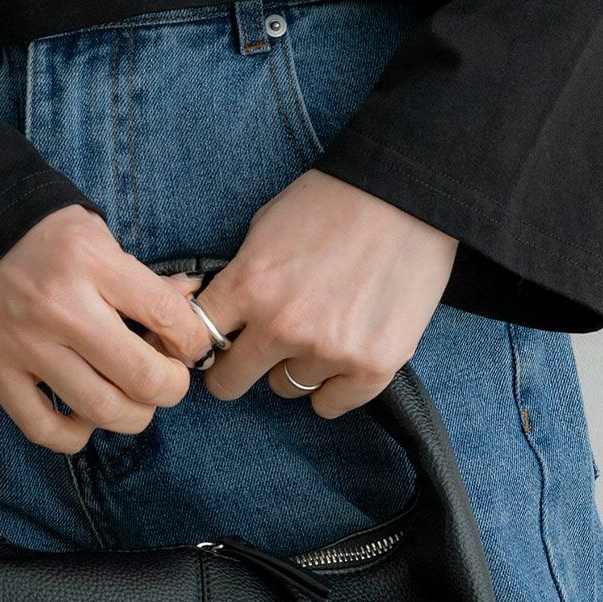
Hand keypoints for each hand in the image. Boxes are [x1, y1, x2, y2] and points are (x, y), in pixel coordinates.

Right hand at [0, 203, 215, 452]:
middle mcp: (62, 308)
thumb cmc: (35, 230)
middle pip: (143, 377)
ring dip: (134, 414)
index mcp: (92, 262)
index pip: (167, 316)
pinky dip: (77, 434)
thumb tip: (189, 303)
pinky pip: (46, 430)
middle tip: (170, 378)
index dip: (193, 339)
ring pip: (102, 411)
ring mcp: (26, 345)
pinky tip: (87, 415)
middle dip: (172, 386)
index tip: (189, 343)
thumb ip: (141, 276)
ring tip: (135, 397)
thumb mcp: (94, 233)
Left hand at [191, 170, 456, 417]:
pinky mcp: (372, 368)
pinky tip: (344, 351)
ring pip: (286, 388)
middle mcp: (281, 325)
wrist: (406, 196)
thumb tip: (223, 312)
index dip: (201, 341)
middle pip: (229, 382)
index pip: (196, 339)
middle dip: (237, 367)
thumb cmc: (334, 200)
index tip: (213, 342)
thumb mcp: (266, 224)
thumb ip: (242, 274)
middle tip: (257, 352)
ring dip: (296, 365)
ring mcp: (327, 351)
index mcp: (248, 283)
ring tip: (322, 326)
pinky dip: (333, 386)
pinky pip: (330, 405)